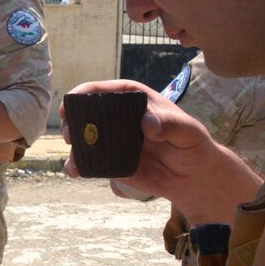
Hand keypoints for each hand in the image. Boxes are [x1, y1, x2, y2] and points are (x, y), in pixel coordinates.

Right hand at [60, 80, 261, 224]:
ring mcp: (112, 140)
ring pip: (84, 139)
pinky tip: (76, 172)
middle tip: (71, 136)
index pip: (101, 90)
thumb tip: (147, 123)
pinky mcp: (110, 161)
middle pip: (85, 113)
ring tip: (74, 162)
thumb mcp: (188, 131)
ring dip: (74, 147)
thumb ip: (170, 125)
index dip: (82, 94)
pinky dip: (79, 165)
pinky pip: (90, 161)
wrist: (193, 175)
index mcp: (132, 99)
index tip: (71, 104)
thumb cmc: (193, 144)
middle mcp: (117, 117)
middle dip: (71, 122)